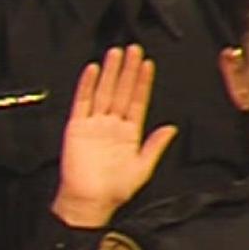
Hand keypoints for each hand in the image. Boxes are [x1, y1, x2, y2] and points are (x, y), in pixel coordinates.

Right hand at [51, 45, 176, 228]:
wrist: (89, 200)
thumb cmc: (115, 189)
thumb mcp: (143, 168)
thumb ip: (155, 146)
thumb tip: (171, 128)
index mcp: (129, 133)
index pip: (137, 101)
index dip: (143, 82)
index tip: (148, 65)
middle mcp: (112, 125)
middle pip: (121, 91)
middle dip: (128, 70)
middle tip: (133, 49)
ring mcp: (94, 124)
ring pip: (103, 91)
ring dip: (110, 72)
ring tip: (116, 53)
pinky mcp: (77, 127)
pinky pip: (82, 102)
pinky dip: (86, 85)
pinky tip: (93, 71)